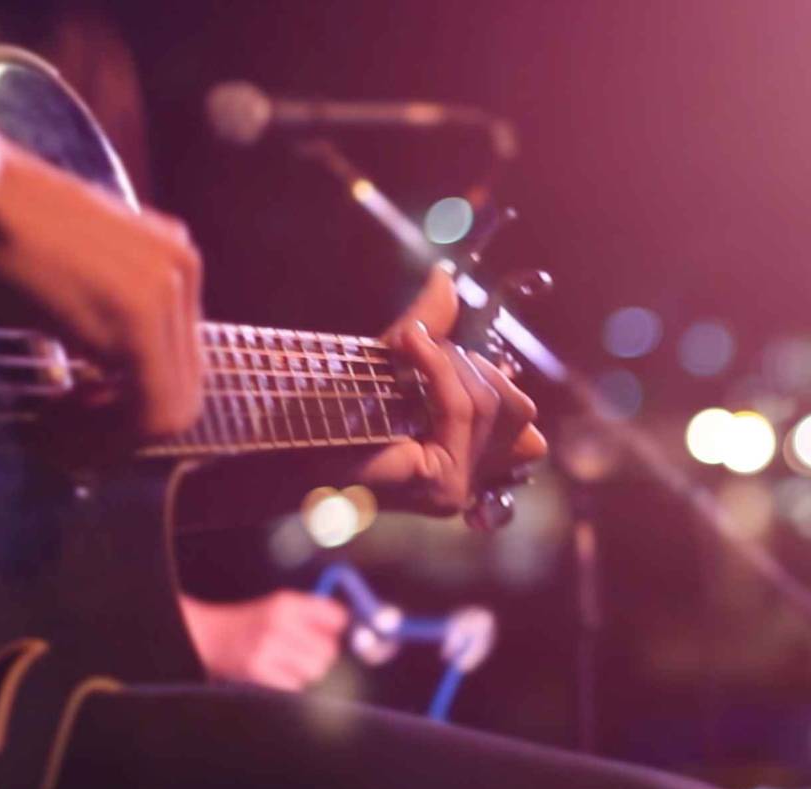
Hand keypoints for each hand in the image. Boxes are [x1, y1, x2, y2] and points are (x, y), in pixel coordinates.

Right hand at [0, 144, 203, 443]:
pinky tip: (46, 425)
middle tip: (54, 433)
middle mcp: (184, 273)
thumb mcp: (72, 273)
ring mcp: (168, 296)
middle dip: (117, 429)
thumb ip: (106, 316)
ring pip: (167, 412)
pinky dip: (98, 437)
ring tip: (46, 431)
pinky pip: (145, 412)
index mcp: (174, 259)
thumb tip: (104, 385)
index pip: (175, 361)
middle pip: (179, 390)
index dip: (125, 404)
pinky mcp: (137, 323)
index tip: (67, 409)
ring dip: (105, 439)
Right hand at [177, 590, 348, 690]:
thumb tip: (347, 624)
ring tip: (291, 662)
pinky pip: (294, 684)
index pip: (335, 617)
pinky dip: (291, 682)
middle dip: (323, 654)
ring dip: (307, 670)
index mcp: (286, 603)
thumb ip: (312, 613)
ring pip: (314, 669)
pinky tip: (278, 672)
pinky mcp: (257, 670)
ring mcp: (267, 647)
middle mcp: (278, 622)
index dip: (337, 628)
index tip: (332, 632)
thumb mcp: (279, 606)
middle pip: (328, 649)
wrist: (210, 636)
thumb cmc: (252, 622)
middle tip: (310, 652)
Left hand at [352, 270, 547, 514]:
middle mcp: (472, 480)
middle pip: (517, 407)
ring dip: (448, 365)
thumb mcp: (394, 359)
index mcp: (471, 457)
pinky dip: (436, 369)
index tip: (443, 352)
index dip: (496, 374)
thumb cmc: (331, 408)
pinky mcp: (443, 488)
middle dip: (469, 365)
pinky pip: (462, 409)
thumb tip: (445, 276)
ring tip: (406, 354)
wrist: (288, 439)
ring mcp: (459, 490)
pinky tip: (408, 346)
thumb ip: (430, 324)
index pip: (523, 415)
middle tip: (418, 355)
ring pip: (489, 402)